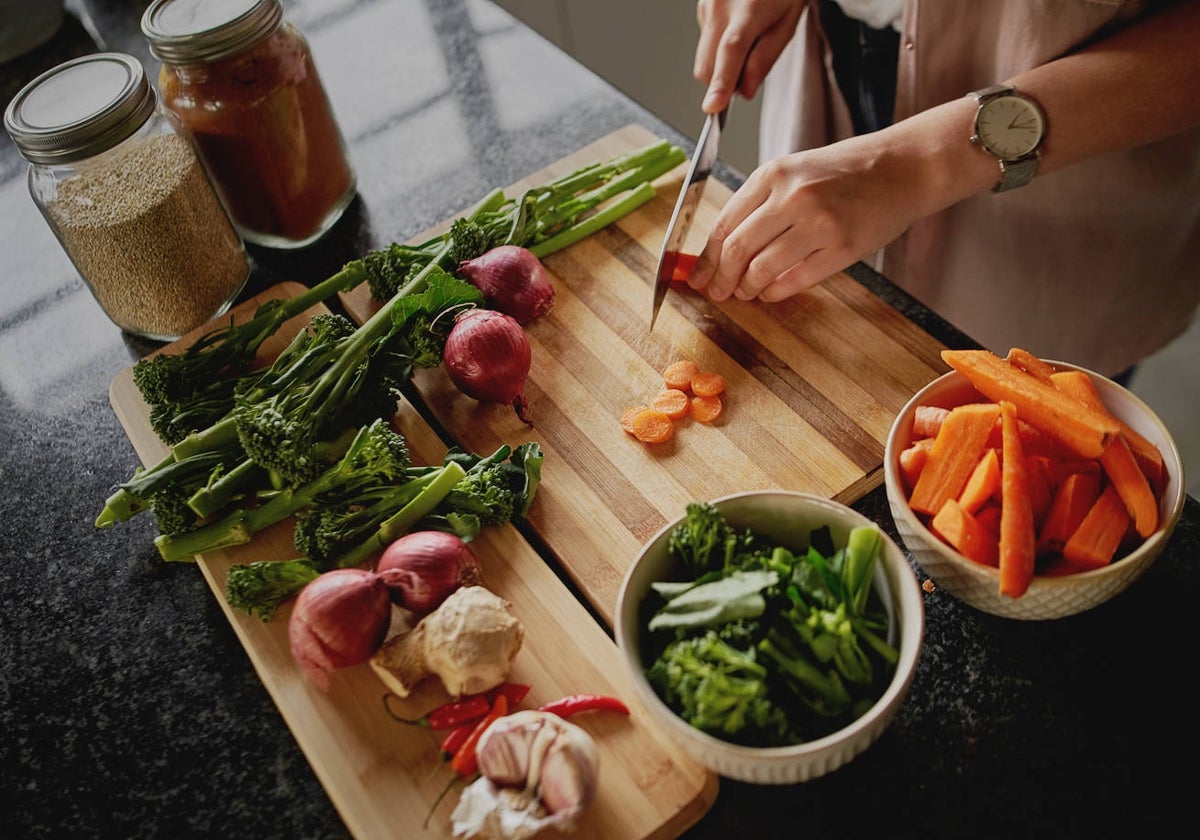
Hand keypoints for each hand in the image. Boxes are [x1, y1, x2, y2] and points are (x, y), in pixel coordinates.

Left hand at [686, 133, 925, 302]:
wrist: (906, 167)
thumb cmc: (849, 171)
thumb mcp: (796, 171)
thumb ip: (761, 203)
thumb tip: (723, 247)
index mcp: (774, 173)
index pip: (724, 224)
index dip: (706, 258)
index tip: (698, 276)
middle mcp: (792, 196)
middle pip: (736, 249)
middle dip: (720, 278)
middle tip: (717, 293)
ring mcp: (819, 223)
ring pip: (761, 269)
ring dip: (746, 288)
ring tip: (744, 293)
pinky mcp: (842, 248)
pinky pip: (794, 280)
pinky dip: (774, 292)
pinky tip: (769, 292)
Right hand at [694, 0, 804, 112]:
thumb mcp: (788, 23)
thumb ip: (766, 59)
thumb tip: (745, 91)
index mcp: (749, 9)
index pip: (732, 51)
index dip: (722, 82)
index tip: (713, 106)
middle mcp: (721, 6)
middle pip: (708, 65)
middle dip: (722, 81)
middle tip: (748, 72)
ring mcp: (707, 5)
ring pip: (704, 57)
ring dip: (721, 64)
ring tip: (747, 41)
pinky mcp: (701, 7)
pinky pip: (705, 42)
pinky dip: (718, 48)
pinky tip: (737, 28)